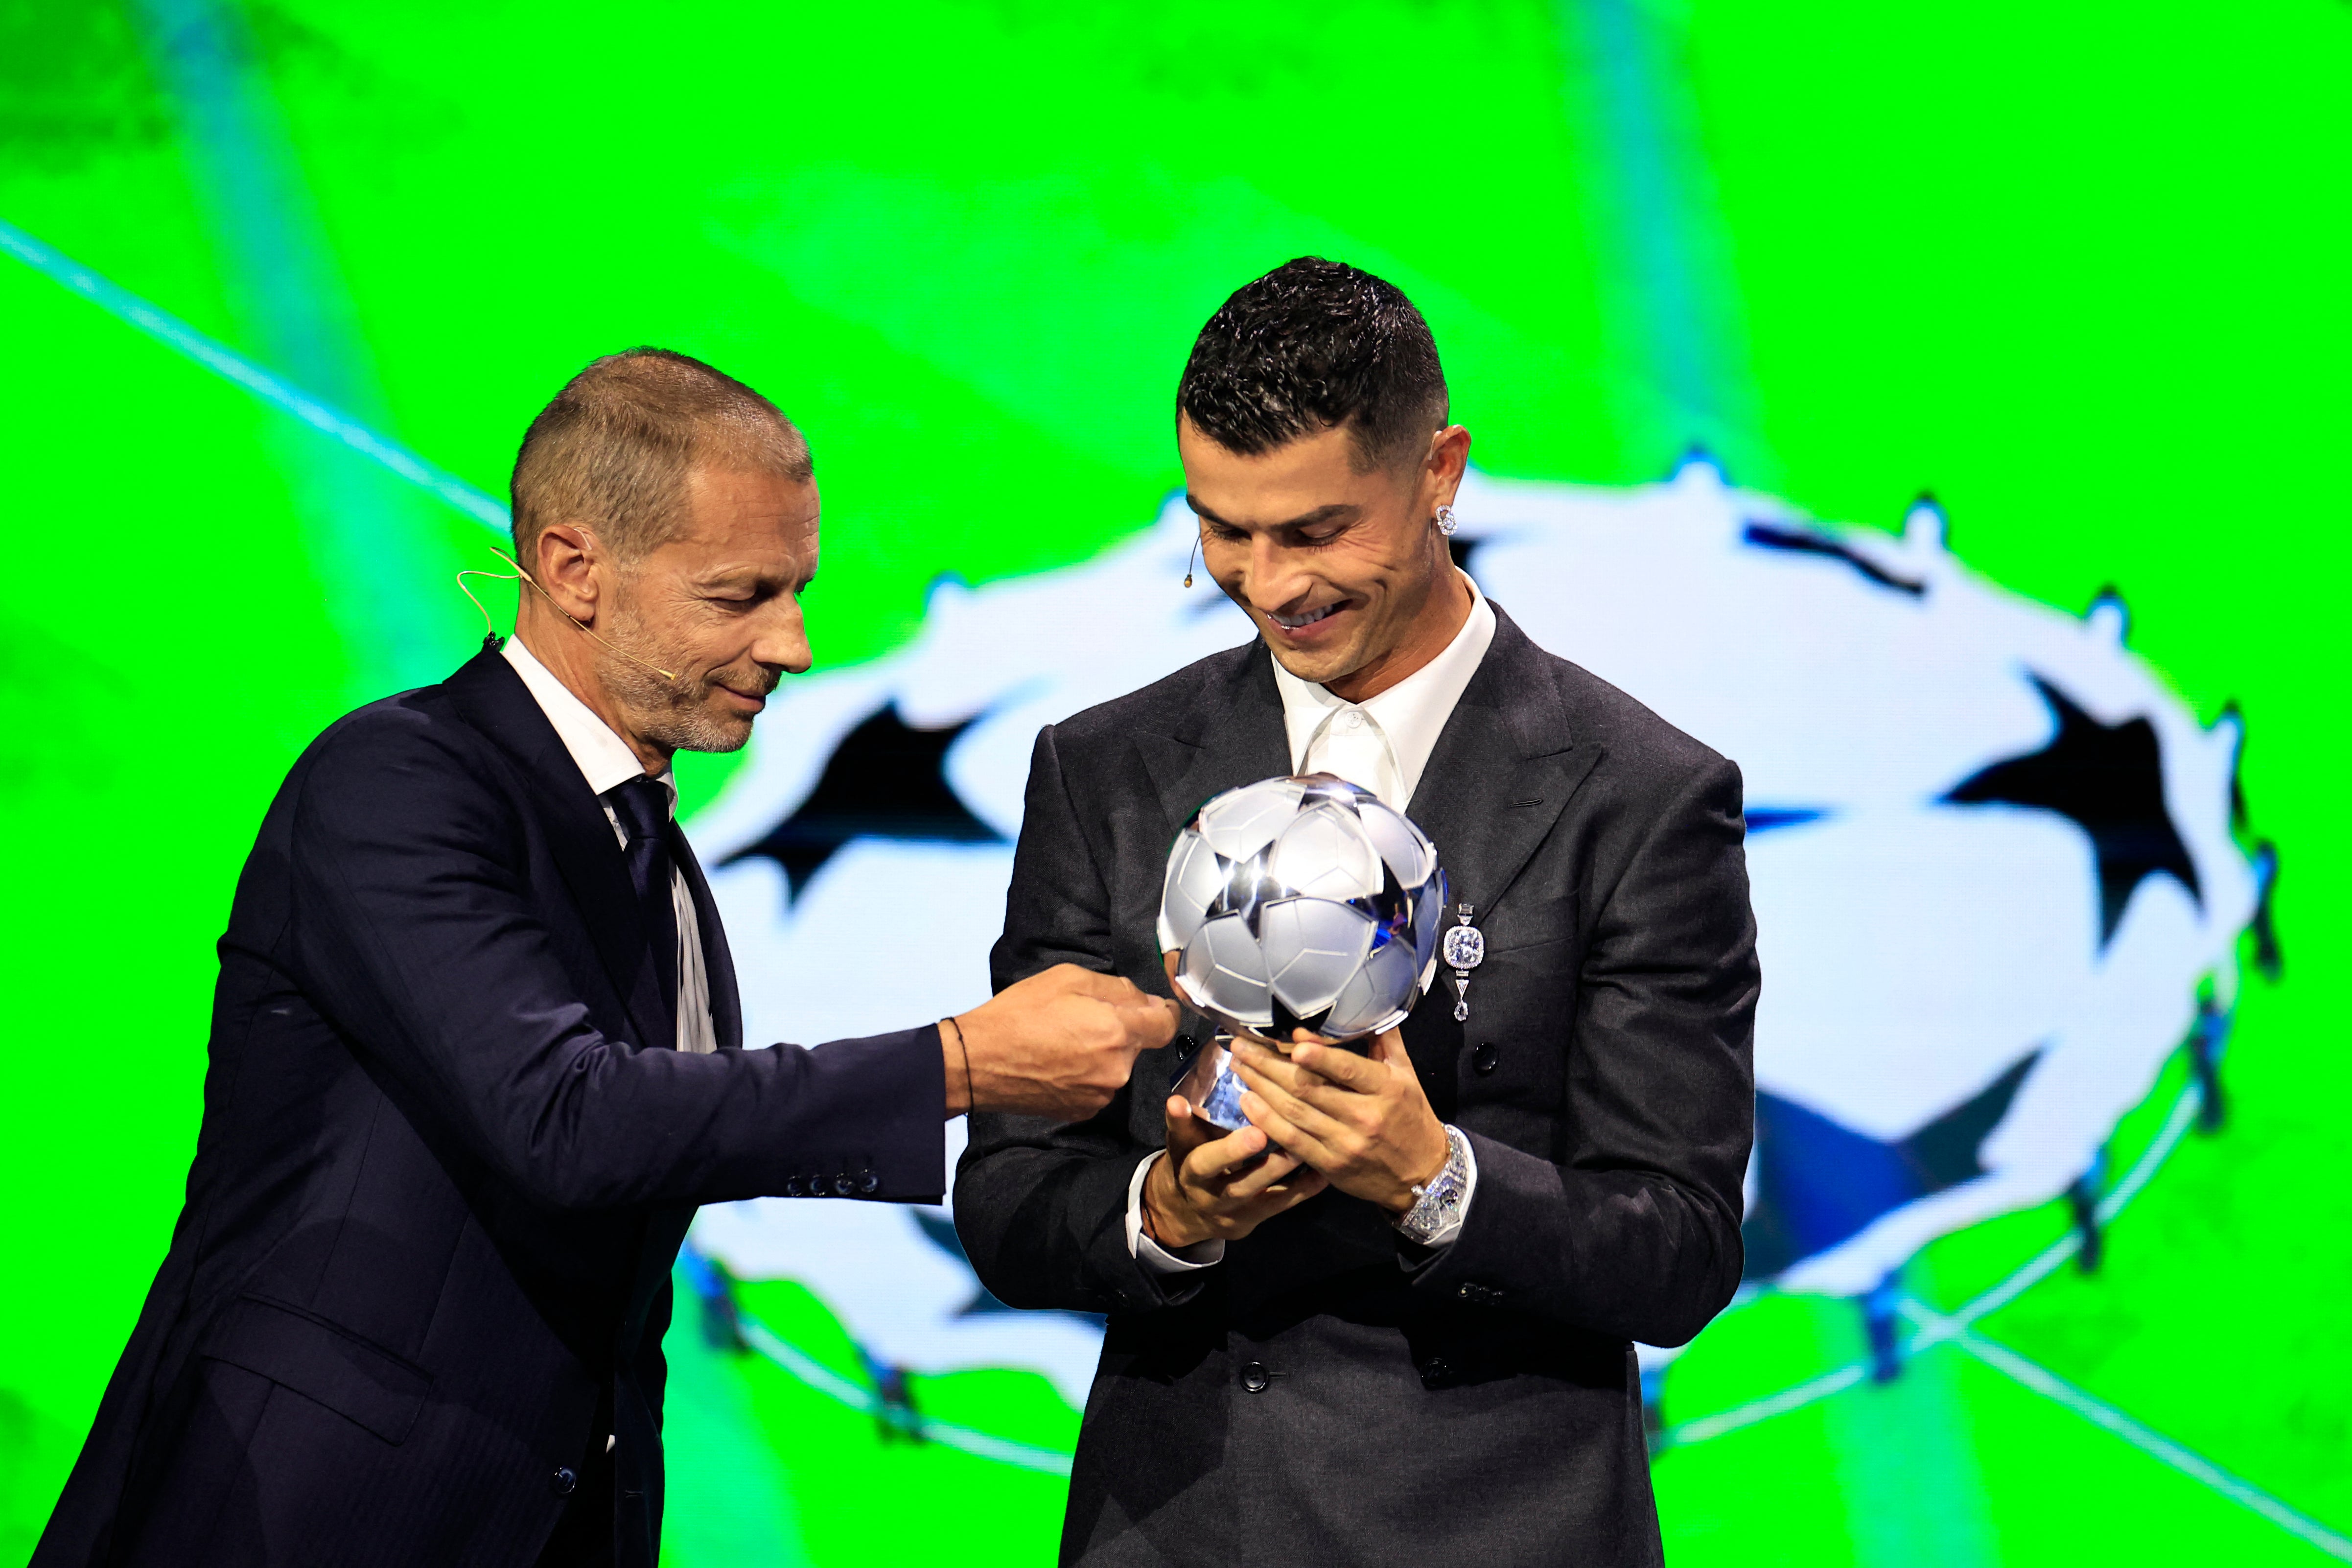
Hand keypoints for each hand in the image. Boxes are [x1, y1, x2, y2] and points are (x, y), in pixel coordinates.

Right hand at [948, 964, 1176, 1120]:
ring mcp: (1100, 1094)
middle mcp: (1117, 1068)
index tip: (1153, 1007)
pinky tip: (1058, 1061)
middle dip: (1120, 1028)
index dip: (1162, 1011)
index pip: (1166, 1024)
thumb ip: (1116, 988)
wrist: (978, 1062)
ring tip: (1063, 1040)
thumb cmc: (1018, 1015)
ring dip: (1102, 1052)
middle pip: (1137, 1043)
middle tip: (1082, 1016)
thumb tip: (1143, 999)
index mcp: (1117, 1031)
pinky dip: (1086, 1073)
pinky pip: (1099, 1085)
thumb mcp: (1068, 978)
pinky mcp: (1083, 1110)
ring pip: (1117, 1065)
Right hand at [1141, 1093, 1326, 1248]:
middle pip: (1238, 1183)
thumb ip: (1182, 1122)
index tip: (1247, 1129)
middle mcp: (1214, 1197)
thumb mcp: (1181, 1144)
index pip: (1203, 1161)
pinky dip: (1304, 1189)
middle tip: (1270, 1132)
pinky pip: (1282, 1205)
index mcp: (1193, 1174)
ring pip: (1264, 1195)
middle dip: (1260, 1162)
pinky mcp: (1256, 1218)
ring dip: (1286, 1171)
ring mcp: (1237, 1212)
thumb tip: (1177, 1101)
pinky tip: (1323, 1172)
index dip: (1223, 1147)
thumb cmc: (1189, 1161)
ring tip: (1304, 1147)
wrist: (1188, 1212)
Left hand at [1230, 1029, 1448, 1213]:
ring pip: (1295, 1112)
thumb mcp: (1406, 1075)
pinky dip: (1266, 1121)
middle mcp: (1365, 1116)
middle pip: (1309, 1088)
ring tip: (1239, 1066)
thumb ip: (1382, 1041)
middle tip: (1243, 1046)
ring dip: (1261, 1087)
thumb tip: (1359, 1006)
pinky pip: (1292, 1141)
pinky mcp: (1330, 1166)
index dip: (1319, 1057)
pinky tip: (1247, 1102)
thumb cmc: (1411, 1116)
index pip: (1348, 1070)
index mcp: (1387, 1089)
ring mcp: (1345, 1143)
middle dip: (1269, 1065)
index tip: (1292, 1042)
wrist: (1423, 1174)